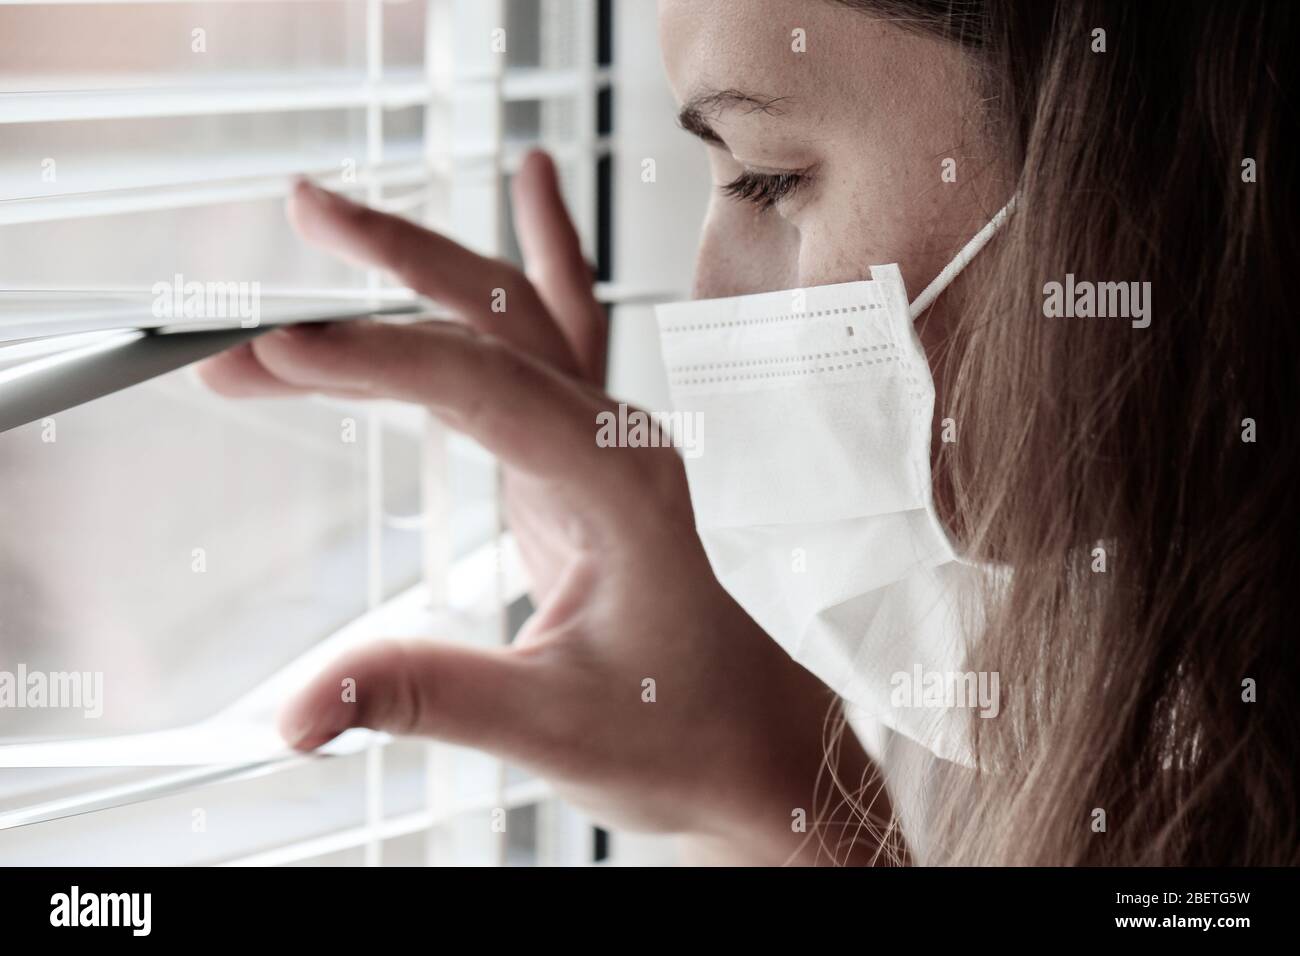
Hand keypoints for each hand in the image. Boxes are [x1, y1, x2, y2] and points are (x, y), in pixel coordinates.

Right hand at [197, 152, 891, 863]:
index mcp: (618, 487)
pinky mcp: (582, 454)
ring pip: (515, 318)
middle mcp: (617, 441)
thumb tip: (296, 716)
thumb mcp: (548, 726)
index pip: (481, 389)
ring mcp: (605, 439)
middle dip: (392, 265)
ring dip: (423, 264)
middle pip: (499, 319)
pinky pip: (558, 337)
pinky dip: (539, 258)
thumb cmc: (675, 728)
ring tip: (327, 212)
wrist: (742, 734)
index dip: (373, 361)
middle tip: (296, 216)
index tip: (272, 353)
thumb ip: (424, 699)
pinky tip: (535, 186)